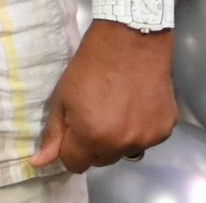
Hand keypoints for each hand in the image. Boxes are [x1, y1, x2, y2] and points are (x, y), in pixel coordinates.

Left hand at [30, 22, 176, 172]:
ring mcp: (148, 138)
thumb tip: (39, 163)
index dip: (69, 149)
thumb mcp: (62, 96)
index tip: (71, 130)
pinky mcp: (165, 129)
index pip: (76, 165)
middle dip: (93, 144)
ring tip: (115, 107)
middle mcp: (123, 144)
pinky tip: (134, 104)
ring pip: (125, 151)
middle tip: (93, 114)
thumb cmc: (90, 65)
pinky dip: (139, 128)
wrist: (131, 40)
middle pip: (101, 160)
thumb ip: (53, 134)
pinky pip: (145, 139)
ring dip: (117, 138)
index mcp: (93, 137)